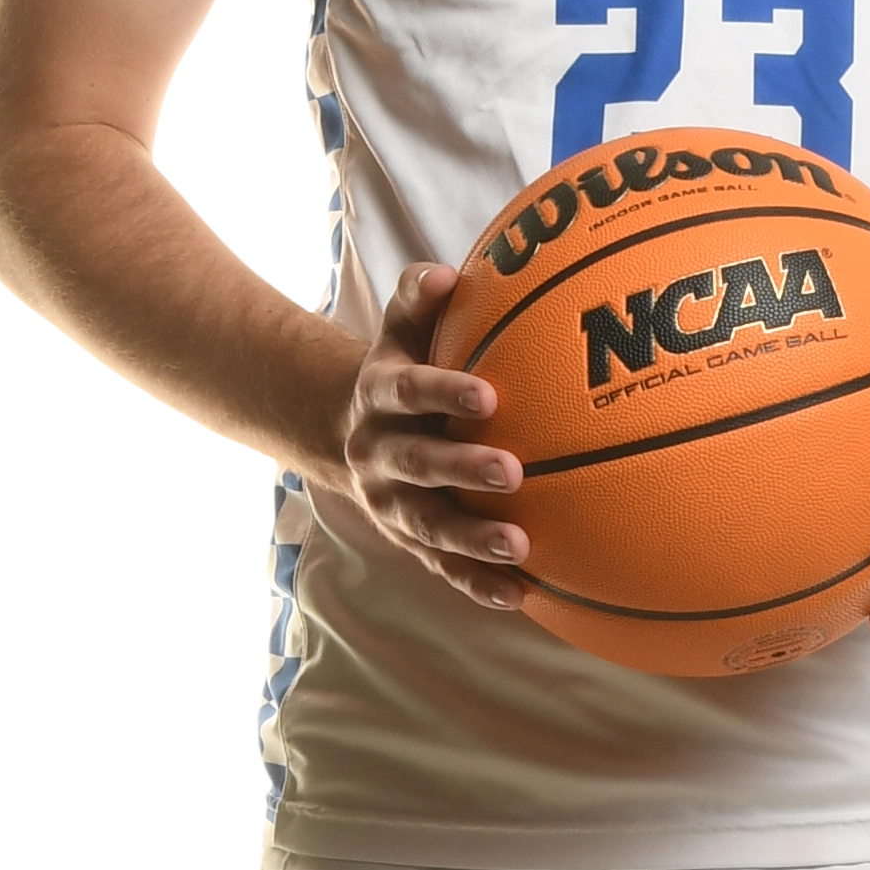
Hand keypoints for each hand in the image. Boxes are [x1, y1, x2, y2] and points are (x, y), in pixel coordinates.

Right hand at [323, 260, 529, 613]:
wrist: (349, 432)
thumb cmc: (403, 370)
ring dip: (471, 540)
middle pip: (416, 464)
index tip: (488, 395)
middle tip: (511, 472)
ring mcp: (391, 503)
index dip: (442, 393)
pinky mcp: (409, 541)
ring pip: (429, 526)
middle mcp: (378, 453)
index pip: (407, 391)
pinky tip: (520, 595)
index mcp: (378, 397)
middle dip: (461, 469)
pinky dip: (477, 583)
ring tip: (519, 547)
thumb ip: (419, 300)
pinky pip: (443, 568)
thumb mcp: (401, 331)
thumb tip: (446, 274)